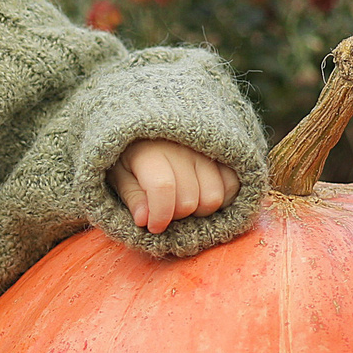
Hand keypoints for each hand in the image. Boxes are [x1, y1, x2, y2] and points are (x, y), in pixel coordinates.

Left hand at [108, 139, 236, 234]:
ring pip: (214, 197)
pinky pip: (232, 185)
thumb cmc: (132, 155)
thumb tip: (144, 221)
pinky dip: (222, 198)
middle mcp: (182, 149)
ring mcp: (206, 151)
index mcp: (151, 152)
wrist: (150, 126)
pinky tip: (203, 195)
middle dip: (176, 215)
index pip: (163, 188)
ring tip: (184, 201)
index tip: (154, 227)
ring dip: (199, 209)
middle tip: (167, 210)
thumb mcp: (120, 174)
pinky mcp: (224, 154)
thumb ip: (133, 197)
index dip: (160, 215)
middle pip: (189, 201)